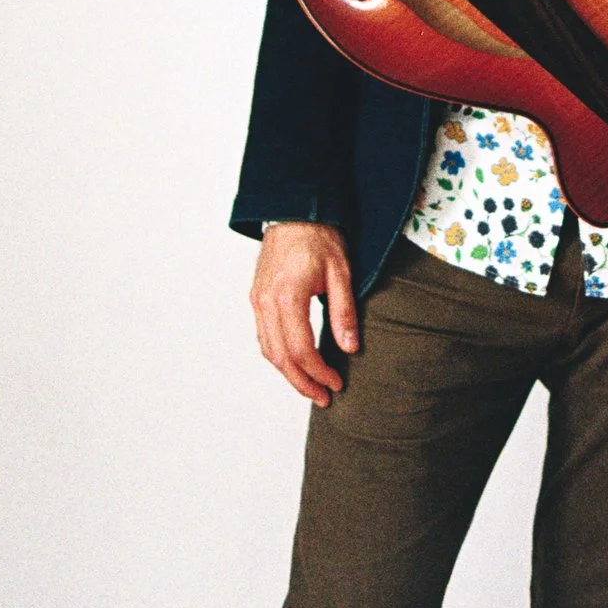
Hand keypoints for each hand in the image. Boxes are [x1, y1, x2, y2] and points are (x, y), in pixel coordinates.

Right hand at [250, 222, 358, 405]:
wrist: (294, 210)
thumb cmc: (319, 236)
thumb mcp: (341, 272)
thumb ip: (344, 312)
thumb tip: (350, 347)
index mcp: (288, 296)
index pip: (301, 349)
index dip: (318, 372)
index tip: (336, 384)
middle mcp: (266, 302)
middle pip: (280, 357)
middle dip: (302, 382)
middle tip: (323, 397)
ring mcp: (258, 300)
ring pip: (268, 350)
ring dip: (288, 373)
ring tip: (311, 386)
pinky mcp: (256, 297)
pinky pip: (263, 336)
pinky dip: (278, 355)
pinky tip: (295, 363)